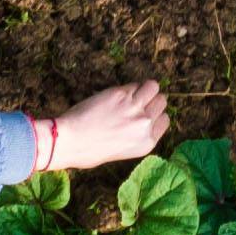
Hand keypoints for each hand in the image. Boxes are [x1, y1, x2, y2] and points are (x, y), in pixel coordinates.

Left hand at [36, 80, 166, 174]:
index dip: (154, 114)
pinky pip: (133, 84)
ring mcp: (134, 108)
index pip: (165, 119)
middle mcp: (145, 125)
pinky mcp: (121, 94)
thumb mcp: (124, 150)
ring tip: (130, 94)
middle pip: (161, 101)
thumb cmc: (90, 150)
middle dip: (150, 100)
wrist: (70, 142)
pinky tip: (114, 95)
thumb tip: (144, 116)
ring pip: (153, 87)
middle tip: (135, 102)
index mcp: (147, 142)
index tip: (144, 113)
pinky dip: (127, 87)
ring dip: (144, 88)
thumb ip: (138, 134)